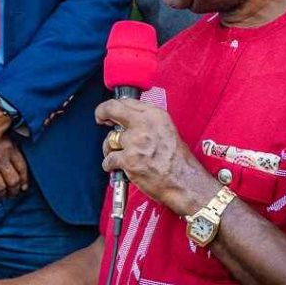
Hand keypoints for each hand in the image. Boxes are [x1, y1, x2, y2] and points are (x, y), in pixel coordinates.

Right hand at [0, 137, 27, 202]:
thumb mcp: (0, 131)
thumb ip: (8, 142)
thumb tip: (18, 147)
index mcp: (9, 147)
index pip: (21, 168)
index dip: (24, 179)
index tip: (23, 186)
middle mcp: (0, 159)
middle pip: (13, 181)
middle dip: (14, 190)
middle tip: (13, 194)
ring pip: (0, 187)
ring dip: (2, 194)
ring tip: (2, 196)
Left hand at [96, 98, 216, 215]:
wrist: (185, 182)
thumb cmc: (178, 160)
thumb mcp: (167, 130)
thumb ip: (147, 122)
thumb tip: (126, 119)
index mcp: (155, 115)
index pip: (127, 102)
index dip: (115, 107)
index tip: (110, 113)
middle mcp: (144, 125)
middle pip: (112, 109)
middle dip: (102, 113)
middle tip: (100, 119)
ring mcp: (135, 142)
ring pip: (110, 139)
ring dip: (110, 149)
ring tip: (120, 156)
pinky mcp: (129, 160)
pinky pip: (108, 160)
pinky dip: (110, 166)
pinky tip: (118, 168)